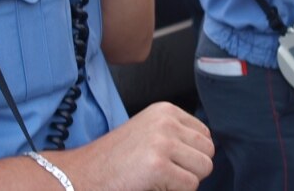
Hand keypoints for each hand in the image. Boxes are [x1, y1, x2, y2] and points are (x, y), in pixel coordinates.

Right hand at [58, 102, 213, 190]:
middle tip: (164, 173)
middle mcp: (166, 121)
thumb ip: (176, 134)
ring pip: (204, 168)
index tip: (170, 160)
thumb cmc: (115, 159)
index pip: (205, 134)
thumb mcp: (148, 132)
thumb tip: (207, 148)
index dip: (191, 154)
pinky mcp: (160, 166)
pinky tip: (152, 185)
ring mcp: (163, 142)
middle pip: (208, 151)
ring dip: (185, 181)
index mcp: (165, 110)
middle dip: (191, 168)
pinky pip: (190, 186)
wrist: (84, 174)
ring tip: (159, 178)